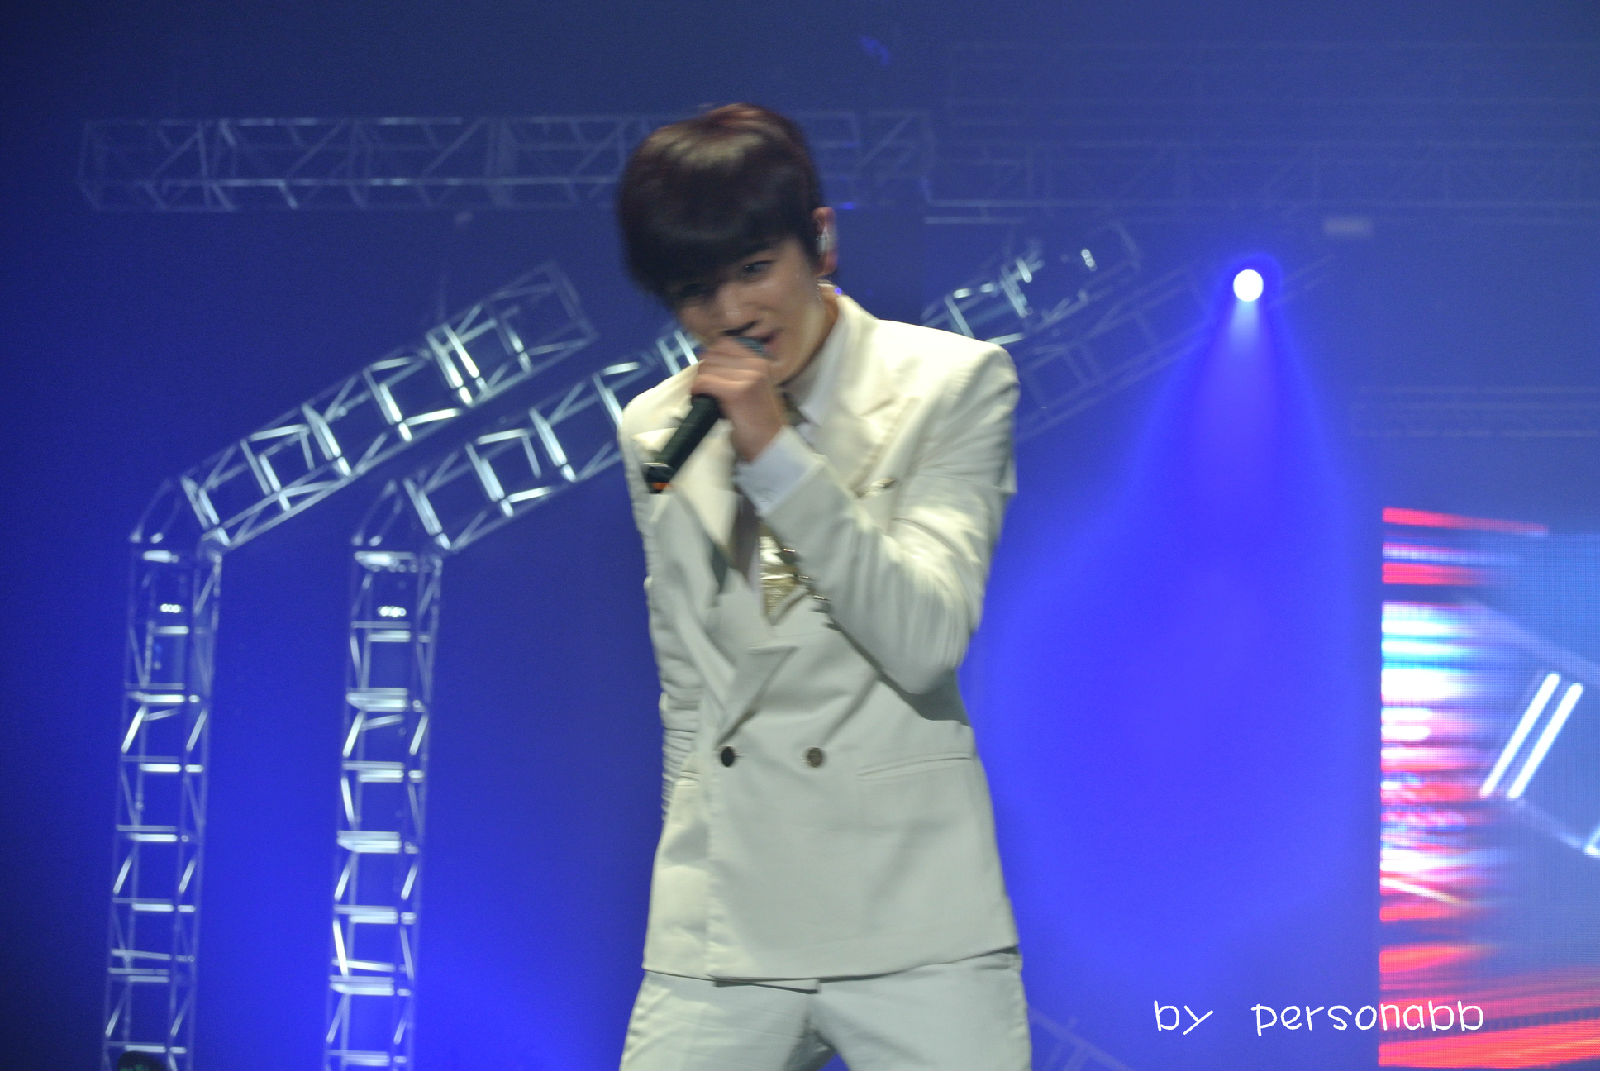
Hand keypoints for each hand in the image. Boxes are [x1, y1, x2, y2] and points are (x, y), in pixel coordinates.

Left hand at [691, 336, 785, 461]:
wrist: (771, 444)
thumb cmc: (760, 420)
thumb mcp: (755, 387)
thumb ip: (739, 371)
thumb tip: (709, 361)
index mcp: (760, 361)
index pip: (724, 343)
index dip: (712, 358)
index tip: (709, 374)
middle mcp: (756, 365)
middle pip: (712, 354)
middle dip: (703, 371)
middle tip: (705, 389)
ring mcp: (747, 377)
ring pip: (705, 368)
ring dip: (699, 382)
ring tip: (704, 396)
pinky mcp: (736, 392)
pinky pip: (704, 382)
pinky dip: (696, 391)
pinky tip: (700, 400)